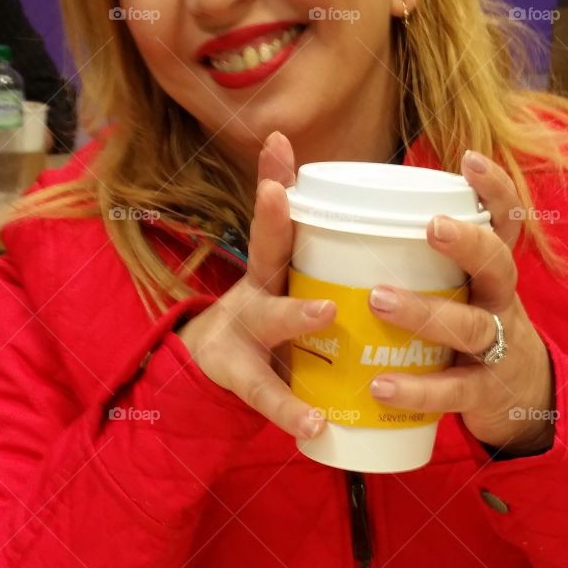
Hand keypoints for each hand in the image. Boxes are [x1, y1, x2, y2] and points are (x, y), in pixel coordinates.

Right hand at [177, 132, 335, 438]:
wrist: (212, 373)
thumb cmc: (266, 320)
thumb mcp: (281, 283)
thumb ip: (309, 250)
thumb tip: (356, 203)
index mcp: (271, 269)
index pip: (274, 217)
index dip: (273, 180)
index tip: (278, 143)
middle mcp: (254, 293)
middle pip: (264, 254)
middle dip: (271, 222)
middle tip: (277, 195)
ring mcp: (244, 335)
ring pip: (269, 321)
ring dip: (295, 315)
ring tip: (324, 312)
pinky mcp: (243, 380)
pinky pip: (270, 395)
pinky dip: (293, 410)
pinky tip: (316, 424)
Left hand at [366, 151, 555, 454]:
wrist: (523, 399)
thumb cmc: (469, 325)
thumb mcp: (461, 286)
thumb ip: (421, 255)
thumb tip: (353, 209)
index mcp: (490, 270)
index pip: (504, 222)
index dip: (495, 190)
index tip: (470, 159)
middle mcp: (500, 301)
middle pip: (497, 265)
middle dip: (468, 243)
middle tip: (432, 227)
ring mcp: (497, 347)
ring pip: (469, 325)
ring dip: (424, 312)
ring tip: (377, 299)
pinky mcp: (483, 392)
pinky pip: (452, 390)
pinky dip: (416, 388)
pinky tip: (380, 384)